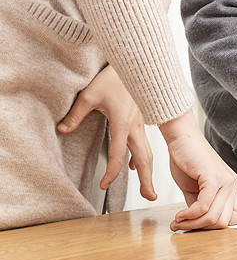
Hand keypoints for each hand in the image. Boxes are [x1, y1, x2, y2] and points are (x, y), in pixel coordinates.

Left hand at [57, 64, 155, 200]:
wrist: (133, 63)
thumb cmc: (112, 77)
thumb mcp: (89, 95)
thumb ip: (76, 115)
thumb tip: (62, 129)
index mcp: (124, 123)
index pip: (118, 155)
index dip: (111, 173)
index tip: (102, 184)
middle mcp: (137, 126)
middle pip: (144, 158)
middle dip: (147, 178)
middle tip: (150, 197)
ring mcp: (141, 122)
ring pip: (148, 151)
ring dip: (147, 170)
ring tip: (148, 188)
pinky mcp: (141, 119)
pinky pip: (144, 142)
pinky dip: (141, 156)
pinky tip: (133, 164)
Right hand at [159, 111, 236, 230]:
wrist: (181, 139)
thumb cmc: (186, 161)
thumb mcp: (194, 190)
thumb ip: (199, 207)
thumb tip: (196, 225)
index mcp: (231, 188)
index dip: (217, 227)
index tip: (196, 225)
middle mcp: (233, 184)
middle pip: (223, 222)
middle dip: (200, 228)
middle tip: (181, 225)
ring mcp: (226, 180)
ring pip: (213, 217)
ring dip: (192, 224)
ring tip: (177, 221)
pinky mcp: (214, 177)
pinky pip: (204, 206)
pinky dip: (189, 215)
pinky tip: (178, 215)